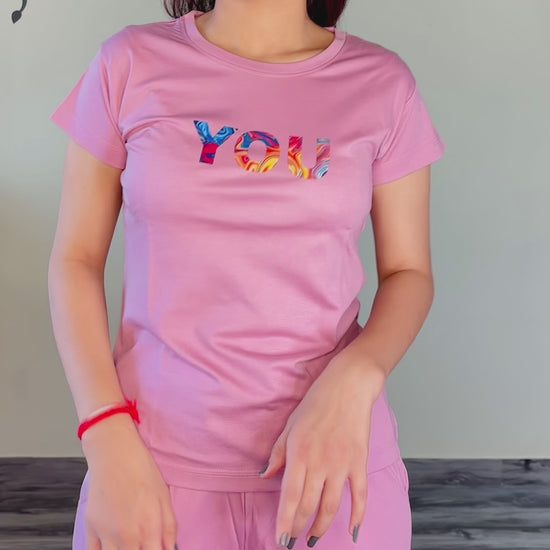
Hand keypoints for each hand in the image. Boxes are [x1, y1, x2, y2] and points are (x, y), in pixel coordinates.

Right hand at [81, 414, 177, 549]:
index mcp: (149, 529)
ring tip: (128, 543)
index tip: (156, 548)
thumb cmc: (142, 470)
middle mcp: (126, 536)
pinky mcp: (90, 528)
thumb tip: (170, 549)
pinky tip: (112, 546)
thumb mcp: (164, 497)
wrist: (115, 452)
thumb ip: (169, 528)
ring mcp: (106, 534)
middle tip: (142, 543)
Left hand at [259, 353, 384, 547]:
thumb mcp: (290, 424)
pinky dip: (358, 515)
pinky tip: (353, 531)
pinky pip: (359, 494)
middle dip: (299, 528)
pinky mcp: (359, 461)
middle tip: (293, 542)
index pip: (289, 496)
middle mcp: (320, 462)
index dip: (285, 522)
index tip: (281, 540)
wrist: (349, 385)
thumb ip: (278, 453)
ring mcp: (341, 463)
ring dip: (322, 526)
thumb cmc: (317, 401)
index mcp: (299, 452)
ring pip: (331, 505)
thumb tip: (265, 476)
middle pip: (308, 505)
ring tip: (313, 538)